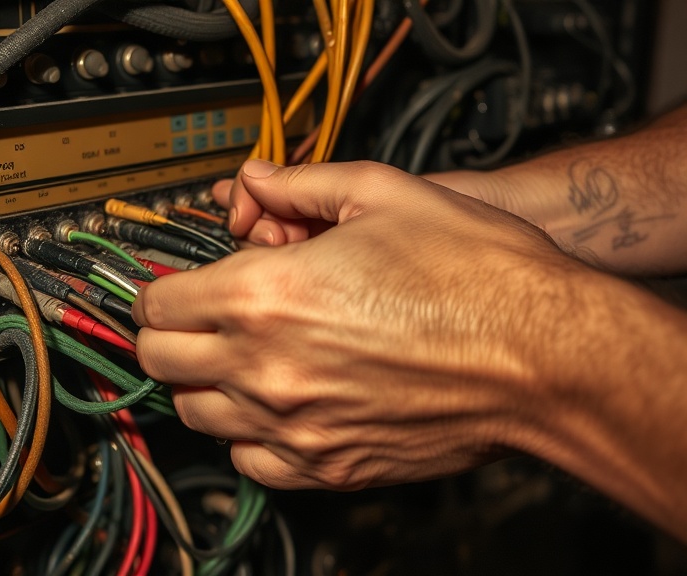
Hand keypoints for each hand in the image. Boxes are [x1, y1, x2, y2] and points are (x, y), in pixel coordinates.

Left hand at [133, 159, 586, 490]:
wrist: (547, 356)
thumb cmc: (477, 274)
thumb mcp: (385, 193)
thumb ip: (300, 184)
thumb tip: (255, 180)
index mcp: (265, 294)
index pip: (158, 303)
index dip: (157, 287)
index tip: (172, 285)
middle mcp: (266, 366)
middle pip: (161, 362)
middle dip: (167, 334)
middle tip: (195, 318)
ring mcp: (295, 426)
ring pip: (197, 415)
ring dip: (204, 383)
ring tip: (240, 358)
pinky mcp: (330, 466)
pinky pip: (250, 463)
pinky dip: (247, 435)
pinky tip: (277, 406)